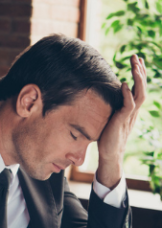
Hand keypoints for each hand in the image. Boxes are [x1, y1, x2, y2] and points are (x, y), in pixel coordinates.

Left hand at [96, 54, 147, 187]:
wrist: (110, 154)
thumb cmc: (108, 137)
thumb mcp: (110, 118)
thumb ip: (111, 108)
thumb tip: (103, 97)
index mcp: (131, 108)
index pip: (137, 87)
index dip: (139, 74)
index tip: (137, 60)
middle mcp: (133, 110)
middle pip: (141, 86)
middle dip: (140, 71)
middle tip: (136, 56)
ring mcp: (129, 115)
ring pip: (139, 93)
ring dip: (137, 78)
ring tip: (134, 65)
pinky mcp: (122, 121)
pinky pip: (128, 105)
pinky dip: (126, 94)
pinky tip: (123, 84)